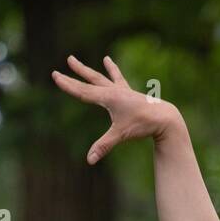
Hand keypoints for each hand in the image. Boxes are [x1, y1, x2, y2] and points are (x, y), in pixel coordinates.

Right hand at [51, 55, 183, 163]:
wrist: (164, 117)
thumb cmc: (142, 124)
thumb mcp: (121, 135)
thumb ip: (103, 146)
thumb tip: (89, 161)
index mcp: (109, 98)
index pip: (83, 91)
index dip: (68, 85)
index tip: (55, 75)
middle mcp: (114, 90)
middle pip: (90, 80)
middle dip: (76, 73)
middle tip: (65, 62)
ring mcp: (121, 90)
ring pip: (100, 77)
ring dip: (88, 70)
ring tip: (76, 60)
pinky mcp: (128, 92)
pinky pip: (116, 78)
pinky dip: (111, 70)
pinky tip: (108, 61)